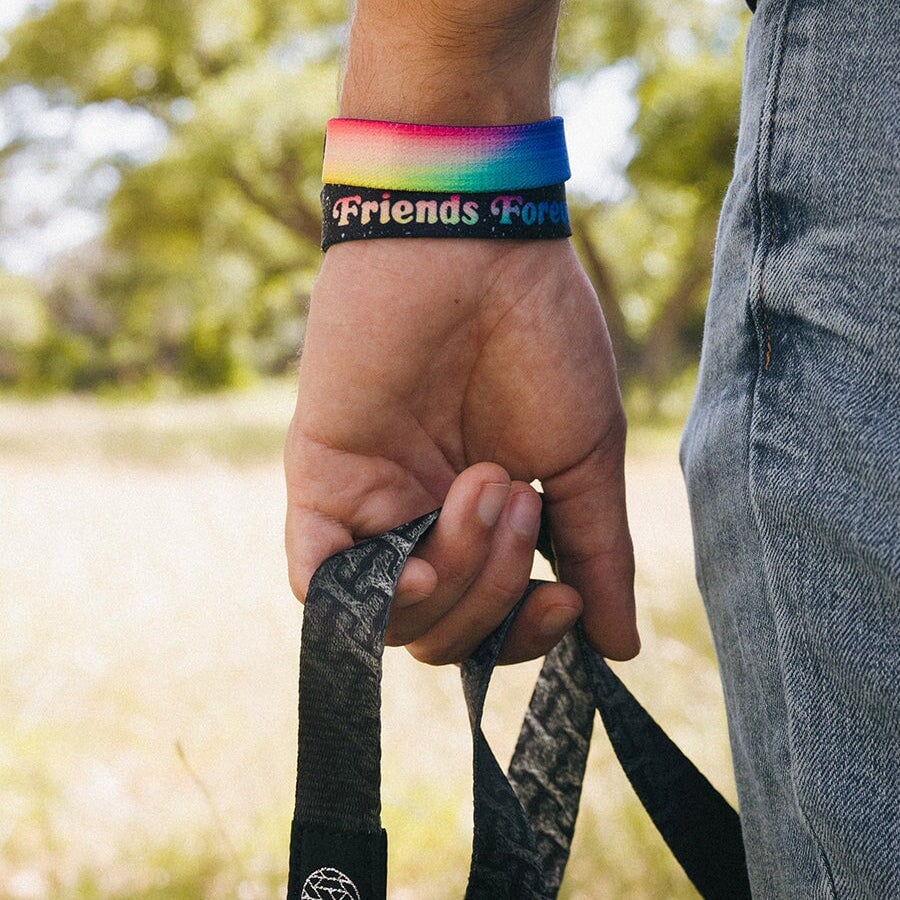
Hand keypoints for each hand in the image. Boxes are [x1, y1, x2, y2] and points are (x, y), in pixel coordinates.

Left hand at [285, 237, 637, 661]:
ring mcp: (369, 506)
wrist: (477, 253)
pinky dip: (368, 603)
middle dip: (494, 595)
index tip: (563, 597)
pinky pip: (319, 583)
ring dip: (457, 577)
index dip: (525, 635)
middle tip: (519, 500)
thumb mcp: (582, 458)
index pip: (490, 624)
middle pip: (441, 633)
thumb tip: (619, 647)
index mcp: (481, 524)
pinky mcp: (321, 479)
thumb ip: (596, 552)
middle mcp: (421, 524)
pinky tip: (417, 572)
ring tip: (487, 482)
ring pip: (391, 617)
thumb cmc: (540, 341)